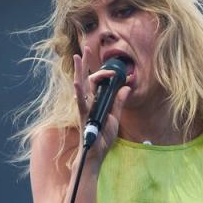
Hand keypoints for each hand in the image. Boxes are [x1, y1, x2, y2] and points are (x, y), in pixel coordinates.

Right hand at [73, 46, 130, 162]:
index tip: (118, 71)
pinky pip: (80, 103)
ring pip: (81, 86)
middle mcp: (87, 102)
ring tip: (78, 57)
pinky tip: (76, 83)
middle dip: (85, 64)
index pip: (97, 82)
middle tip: (86, 49)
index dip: (105, 73)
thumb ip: (119, 102)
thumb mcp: (115, 117)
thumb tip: (126, 87)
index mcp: (95, 101)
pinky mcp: (83, 116)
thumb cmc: (102, 138)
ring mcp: (84, 108)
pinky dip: (78, 93)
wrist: (96, 154)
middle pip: (86, 79)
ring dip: (79, 71)